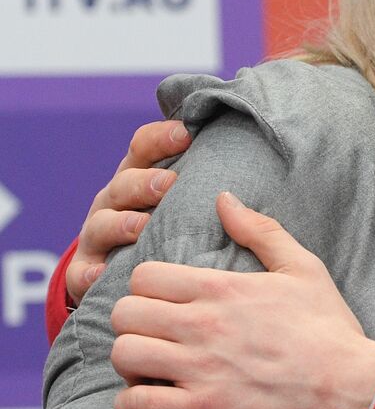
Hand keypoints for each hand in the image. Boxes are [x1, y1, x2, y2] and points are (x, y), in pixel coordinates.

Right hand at [67, 120, 192, 305]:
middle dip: (145, 182)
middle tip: (169, 184)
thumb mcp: (187, 198)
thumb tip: (256, 156)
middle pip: (124, 183)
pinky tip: (103, 274)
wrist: (132, 273)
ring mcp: (97, 235)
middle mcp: (115, 201)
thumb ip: (209, 179)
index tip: (188, 134)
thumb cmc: (174, 225)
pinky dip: (90, 273)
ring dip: (121, 223)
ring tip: (142, 226)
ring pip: (101, 224)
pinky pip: (82, 273)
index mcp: (139, 176)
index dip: (161, 138)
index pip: (143, 147)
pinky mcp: (86, 272)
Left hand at [110, 192, 374, 408]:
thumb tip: (224, 199)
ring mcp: (198, 370)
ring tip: (152, 369)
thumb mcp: (304, 269)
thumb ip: (261, 231)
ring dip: (131, 364)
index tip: (165, 303)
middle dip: (134, 324)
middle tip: (156, 336)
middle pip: (124, 314)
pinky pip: (133, 406)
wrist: (353, 390)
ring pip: (122, 356)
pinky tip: (155, 400)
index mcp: (223, 289)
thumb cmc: (330, 330)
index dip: (149, 289)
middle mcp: (203, 325)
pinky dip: (133, 405)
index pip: (145, 277)